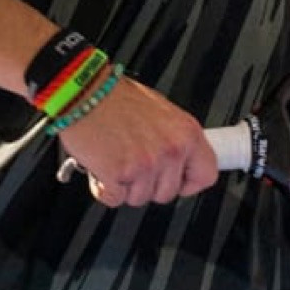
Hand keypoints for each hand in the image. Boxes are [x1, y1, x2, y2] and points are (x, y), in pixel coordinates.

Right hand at [62, 75, 218, 207]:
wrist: (82, 91)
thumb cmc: (114, 97)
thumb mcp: (159, 111)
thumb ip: (173, 137)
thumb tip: (177, 159)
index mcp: (186, 132)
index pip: (207, 175)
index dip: (188, 183)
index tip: (178, 182)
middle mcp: (171, 149)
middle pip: (167, 193)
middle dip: (147, 185)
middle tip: (132, 163)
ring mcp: (146, 164)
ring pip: (140, 198)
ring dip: (124, 185)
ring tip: (115, 158)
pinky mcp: (120, 174)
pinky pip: (115, 199)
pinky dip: (104, 188)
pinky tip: (102, 167)